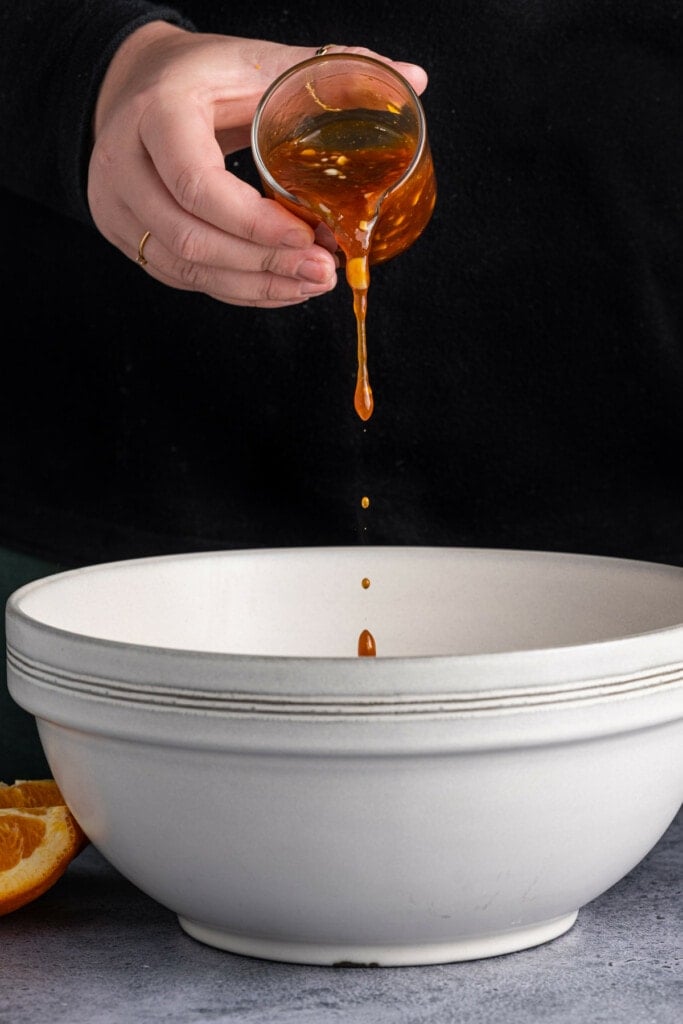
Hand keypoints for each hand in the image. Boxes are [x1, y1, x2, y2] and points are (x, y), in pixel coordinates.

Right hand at [88, 24, 427, 307]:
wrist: (132, 86)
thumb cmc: (200, 75)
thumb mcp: (254, 60)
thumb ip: (327, 72)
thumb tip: (413, 78)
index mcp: (155, 111)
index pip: (195, 182)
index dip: (254, 222)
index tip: (310, 236)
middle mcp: (123, 164)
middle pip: (190, 238)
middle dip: (264, 265)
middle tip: (324, 272)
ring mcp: (117, 207)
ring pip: (186, 268)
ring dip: (256, 285)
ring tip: (313, 284)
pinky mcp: (127, 236)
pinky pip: (183, 279)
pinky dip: (237, 289)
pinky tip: (281, 287)